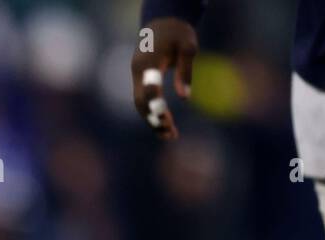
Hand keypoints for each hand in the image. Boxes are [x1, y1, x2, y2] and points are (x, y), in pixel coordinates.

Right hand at [131, 17, 198, 139]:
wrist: (161, 20)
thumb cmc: (178, 31)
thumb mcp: (188, 46)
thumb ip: (186, 70)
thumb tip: (185, 97)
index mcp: (148, 62)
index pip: (149, 89)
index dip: (156, 106)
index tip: (167, 120)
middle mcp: (137, 71)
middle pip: (140, 102)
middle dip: (154, 119)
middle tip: (170, 134)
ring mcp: (136, 76)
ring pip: (140, 105)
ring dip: (153, 121)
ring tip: (170, 136)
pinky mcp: (139, 79)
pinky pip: (142, 100)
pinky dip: (152, 113)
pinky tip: (164, 124)